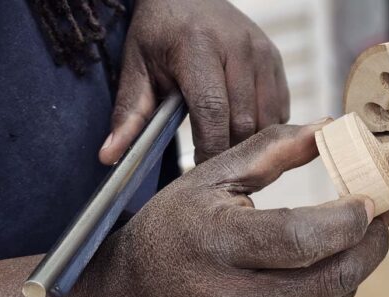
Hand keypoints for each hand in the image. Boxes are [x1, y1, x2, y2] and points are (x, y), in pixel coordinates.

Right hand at [97, 120, 388, 296]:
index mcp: (216, 243)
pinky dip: (330, 290)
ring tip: (353, 238)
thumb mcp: (209, 177)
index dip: (346, 221)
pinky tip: (318, 266)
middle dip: (370, 248)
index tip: (369, 201)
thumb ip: (271, 149)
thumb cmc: (172, 230)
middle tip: (378, 221)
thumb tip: (330, 128)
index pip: (299, 238)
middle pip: (330, 278)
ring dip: (356, 268)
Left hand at [99, 0, 288, 164]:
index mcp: (198, 46)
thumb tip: (110, 157)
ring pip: (266, 120)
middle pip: (244, 121)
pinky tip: (242, 127)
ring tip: (227, 149)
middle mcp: (238, 46)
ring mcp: (262, 52)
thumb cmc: (160, 32)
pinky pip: (279, 109)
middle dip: (230, 151)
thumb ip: (128, 113)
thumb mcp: (137, 66)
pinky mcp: (276, 59)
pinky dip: (264, 127)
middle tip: (213, 168)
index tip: (200, 172)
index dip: (209, 149)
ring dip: (250, 142)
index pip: (212, 111)